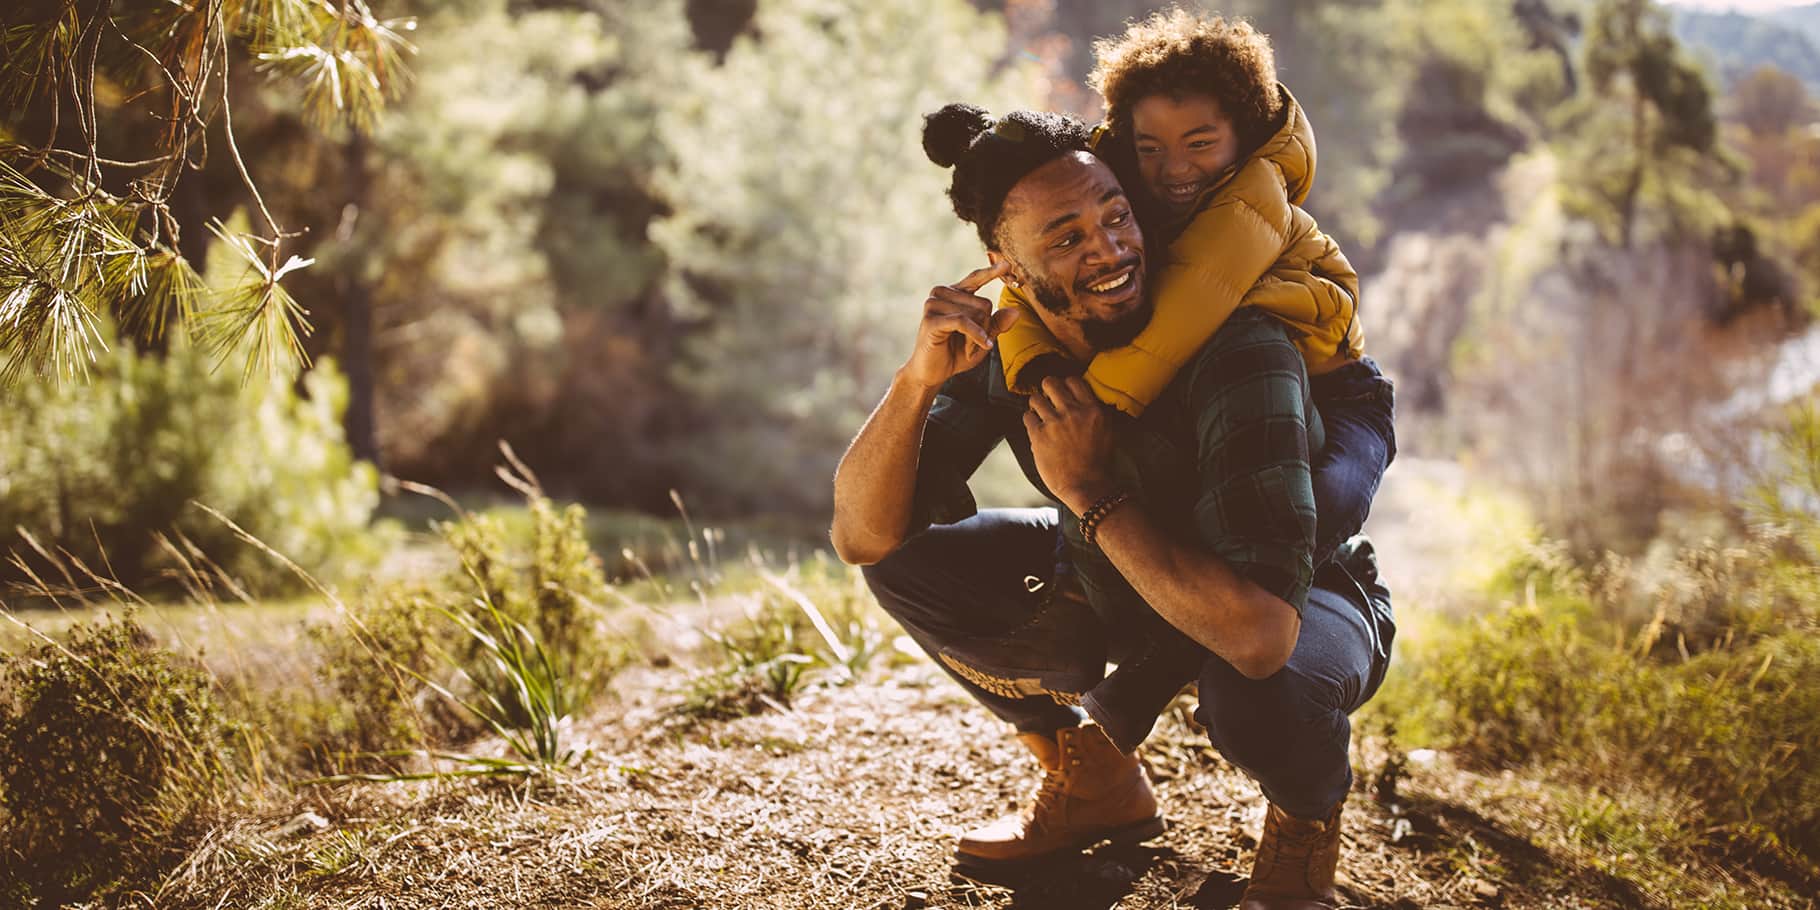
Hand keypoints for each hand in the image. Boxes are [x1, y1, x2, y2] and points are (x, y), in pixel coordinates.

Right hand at [900, 261, 1022, 390]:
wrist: (931, 372)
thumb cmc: (955, 353)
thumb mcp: (982, 338)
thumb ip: (997, 324)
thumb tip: (1016, 311)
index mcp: (953, 293)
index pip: (975, 278)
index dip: (991, 272)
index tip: (1007, 264)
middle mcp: (942, 294)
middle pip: (984, 304)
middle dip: (985, 328)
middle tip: (973, 344)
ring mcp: (934, 304)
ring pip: (975, 314)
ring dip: (977, 336)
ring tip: (966, 347)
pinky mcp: (931, 319)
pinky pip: (964, 322)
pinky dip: (976, 335)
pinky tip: (983, 345)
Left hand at [1024, 375, 1117, 513]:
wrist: (1088, 486)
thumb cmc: (1099, 463)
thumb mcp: (1107, 431)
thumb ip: (1095, 413)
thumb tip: (1082, 400)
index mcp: (1092, 409)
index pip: (1073, 380)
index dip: (1065, 385)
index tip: (1063, 393)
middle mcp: (1073, 412)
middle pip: (1050, 383)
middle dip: (1047, 389)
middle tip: (1047, 399)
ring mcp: (1054, 423)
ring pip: (1035, 399)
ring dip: (1036, 406)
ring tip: (1040, 415)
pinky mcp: (1039, 436)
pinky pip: (1027, 417)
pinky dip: (1030, 421)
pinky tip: (1035, 428)